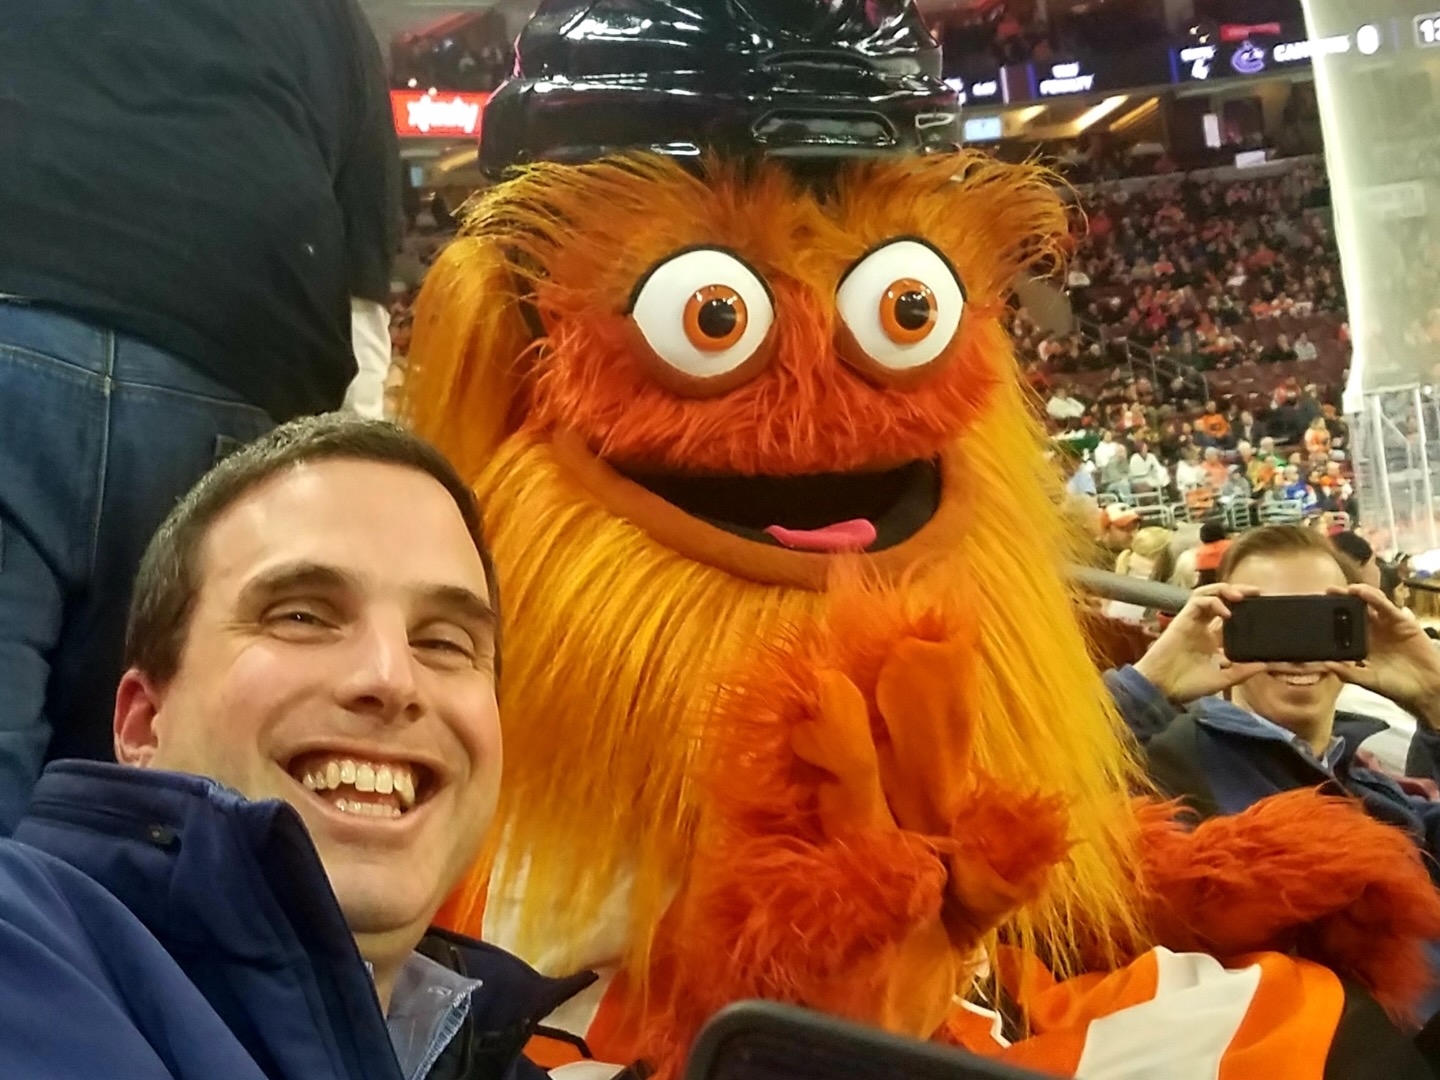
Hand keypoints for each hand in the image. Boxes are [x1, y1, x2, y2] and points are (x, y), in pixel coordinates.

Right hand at [1133, 583, 1266, 703]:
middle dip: (1238, 591)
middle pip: (1219, 599)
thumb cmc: (1188, 685)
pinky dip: (1213, 602)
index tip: (1262, 607)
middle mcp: (1202, 627)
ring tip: (1242, 595)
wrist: (1162, 687)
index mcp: (1211, 640)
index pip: (1229, 617)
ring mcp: (1191, 621)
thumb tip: (1265, 664)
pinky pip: (1197, 601)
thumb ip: (1243, 671)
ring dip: (1224, 590)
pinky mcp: (1182, 619)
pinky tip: (1226, 612)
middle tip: (1257, 592)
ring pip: (1207, 594)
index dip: (1244, 609)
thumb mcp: (1223, 679)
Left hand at [1323, 584, 1439, 727]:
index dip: (1332, 615)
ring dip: (1358, 594)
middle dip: (1342, 599)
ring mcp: (1388, 625)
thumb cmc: (1396, 686)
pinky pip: (1387, 607)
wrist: (1424, 690)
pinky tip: (1364, 592)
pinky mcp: (1403, 623)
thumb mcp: (1367, 680)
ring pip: (1371, 604)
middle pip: (1356, 610)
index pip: (1344, 624)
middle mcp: (1374, 631)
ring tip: (1345, 589)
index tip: (1315, 608)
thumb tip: (1326, 664)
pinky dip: (1375, 598)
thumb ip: (1348, 673)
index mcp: (1362, 643)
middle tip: (1328, 591)